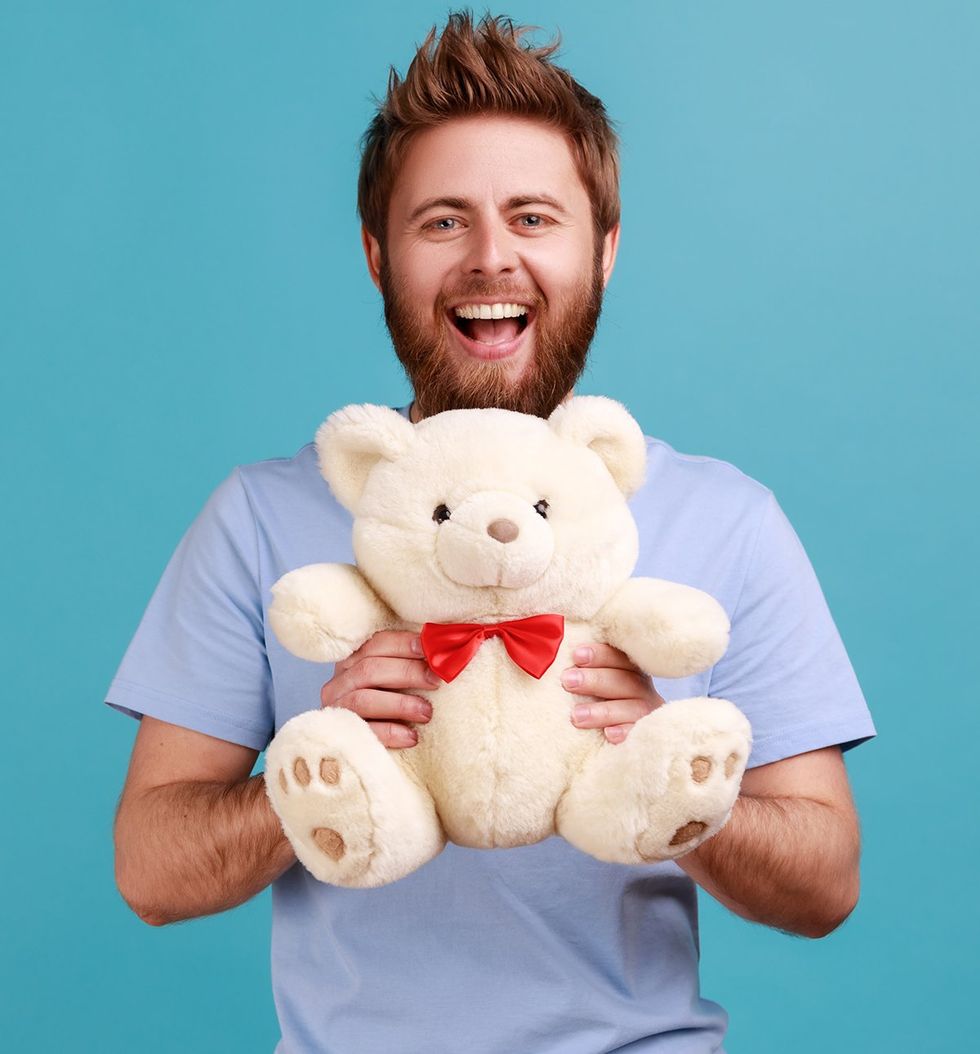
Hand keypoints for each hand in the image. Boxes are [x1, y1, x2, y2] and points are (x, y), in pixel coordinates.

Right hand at [320, 631, 439, 748]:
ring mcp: (336, 709)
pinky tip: (412, 737)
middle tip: (436, 681)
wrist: (369, 758)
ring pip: (363, 699)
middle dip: (407, 672)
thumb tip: (441, 647)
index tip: (430, 650)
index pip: (376, 644)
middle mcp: (339, 683)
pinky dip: (390, 732)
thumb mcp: (399, 682)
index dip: (404, 644)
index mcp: (353, 661)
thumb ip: (413, 663)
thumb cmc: (394, 708)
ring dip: (400, 704)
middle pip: (369, 669)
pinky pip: (363, 731)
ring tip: (427, 713)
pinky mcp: (340, 736)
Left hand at [561, 644, 664, 742]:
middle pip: (625, 680)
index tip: (576, 656)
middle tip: (567, 681)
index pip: (618, 656)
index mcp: (629, 668)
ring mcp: (646, 712)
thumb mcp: (586, 681)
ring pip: (632, 708)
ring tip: (576, 716)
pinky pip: (639, 733)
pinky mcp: (647, 734)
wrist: (615, 742)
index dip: (599, 655)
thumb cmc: (591, 701)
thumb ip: (577, 668)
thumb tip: (549, 652)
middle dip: (595, 680)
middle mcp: (642, 688)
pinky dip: (626, 732)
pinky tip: (609, 734)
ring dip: (603, 711)